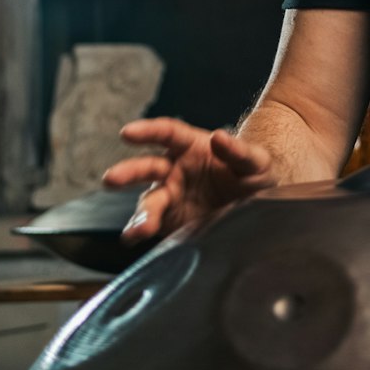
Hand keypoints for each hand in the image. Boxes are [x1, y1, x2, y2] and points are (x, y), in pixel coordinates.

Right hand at [103, 117, 277, 243]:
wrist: (258, 206)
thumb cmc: (255, 176)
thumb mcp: (256, 162)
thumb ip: (238, 151)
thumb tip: (218, 137)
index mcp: (193, 146)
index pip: (167, 133)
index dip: (147, 131)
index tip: (128, 133)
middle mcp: (175, 169)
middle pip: (147, 167)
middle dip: (128, 172)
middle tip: (111, 178)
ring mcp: (170, 196)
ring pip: (148, 202)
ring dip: (141, 215)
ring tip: (140, 229)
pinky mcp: (170, 221)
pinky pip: (150, 226)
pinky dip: (140, 232)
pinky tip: (134, 238)